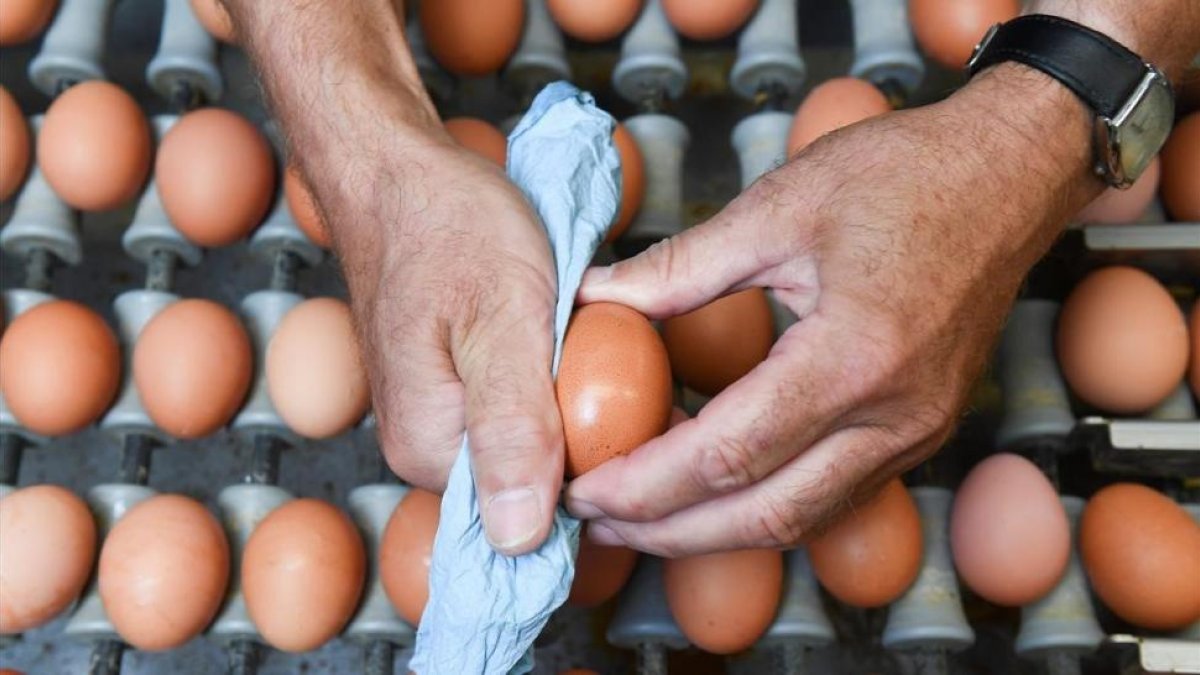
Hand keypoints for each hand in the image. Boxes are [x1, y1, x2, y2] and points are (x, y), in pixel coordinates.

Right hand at [328, 138, 561, 555]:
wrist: (398, 171)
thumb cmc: (448, 226)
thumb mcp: (503, 320)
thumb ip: (512, 428)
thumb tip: (519, 540)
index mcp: (430, 450)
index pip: (536, 510)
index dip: (595, 465)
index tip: (629, 407)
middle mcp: (424, 449)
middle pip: (538, 477)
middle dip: (587, 428)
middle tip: (602, 352)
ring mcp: (436, 419)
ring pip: (534, 440)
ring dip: (572, 399)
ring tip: (576, 334)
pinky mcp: (449, 390)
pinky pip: (518, 407)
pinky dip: (551, 378)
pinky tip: (557, 335)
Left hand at [564, 65, 1097, 556]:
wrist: (1009, 176)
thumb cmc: (907, 176)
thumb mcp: (780, 205)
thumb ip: (681, 265)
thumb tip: (598, 297)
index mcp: (854, 357)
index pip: (729, 455)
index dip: (645, 485)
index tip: (585, 490)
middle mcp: (894, 415)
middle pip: (764, 515)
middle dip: (667, 531)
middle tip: (596, 520)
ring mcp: (916, 432)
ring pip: (800, 520)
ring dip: (712, 532)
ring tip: (639, 515)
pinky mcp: (920, 431)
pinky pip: (832, 495)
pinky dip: (762, 506)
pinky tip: (712, 487)